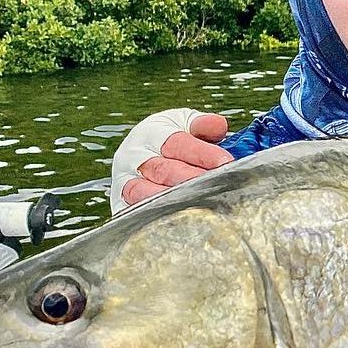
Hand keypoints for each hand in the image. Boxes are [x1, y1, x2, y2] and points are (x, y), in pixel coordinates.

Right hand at [110, 108, 232, 213]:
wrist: (141, 159)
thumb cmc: (170, 143)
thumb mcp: (185, 126)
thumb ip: (203, 126)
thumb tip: (218, 126)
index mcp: (151, 133)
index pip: (177, 142)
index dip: (202, 153)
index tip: (226, 162)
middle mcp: (133, 157)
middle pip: (162, 169)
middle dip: (192, 179)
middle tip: (218, 185)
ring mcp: (124, 183)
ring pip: (145, 192)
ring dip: (173, 200)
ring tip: (201, 203)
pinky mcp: (121, 206)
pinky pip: (135, 213)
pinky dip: (156, 218)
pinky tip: (181, 221)